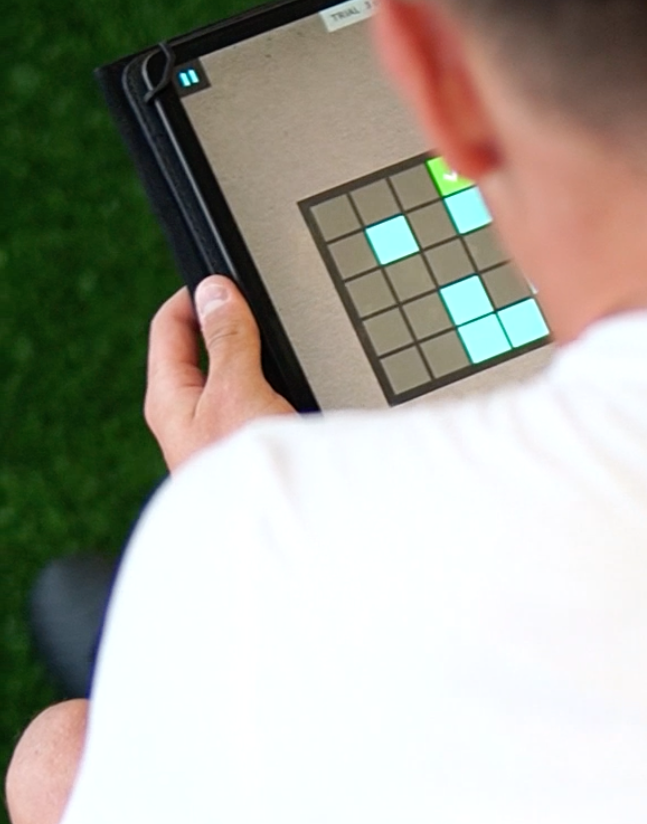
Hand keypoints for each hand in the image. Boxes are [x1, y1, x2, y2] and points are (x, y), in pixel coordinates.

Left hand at [145, 277, 295, 472]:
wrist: (279, 542)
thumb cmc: (246, 477)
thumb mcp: (236, 391)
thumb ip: (227, 338)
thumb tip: (215, 291)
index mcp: (168, 398)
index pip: (170, 325)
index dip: (197, 295)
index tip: (230, 281)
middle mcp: (189, 418)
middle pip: (206, 351)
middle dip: (236, 329)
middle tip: (267, 316)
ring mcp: (219, 438)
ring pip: (237, 382)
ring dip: (261, 366)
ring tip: (287, 357)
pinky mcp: (249, 455)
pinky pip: (261, 410)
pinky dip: (278, 395)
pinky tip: (301, 399)